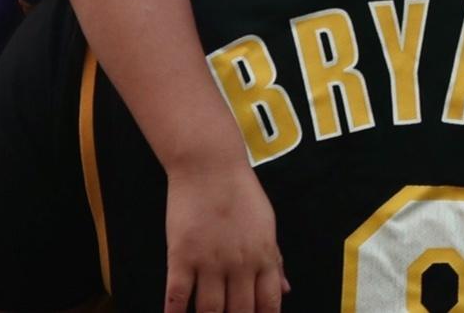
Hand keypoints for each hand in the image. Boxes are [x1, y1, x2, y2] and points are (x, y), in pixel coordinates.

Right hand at [163, 162, 288, 312]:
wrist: (209, 165)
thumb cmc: (241, 192)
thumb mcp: (266, 224)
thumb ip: (275, 260)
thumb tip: (286, 290)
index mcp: (263, 256)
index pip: (269, 304)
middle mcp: (239, 264)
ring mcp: (209, 262)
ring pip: (209, 311)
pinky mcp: (181, 256)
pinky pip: (177, 295)